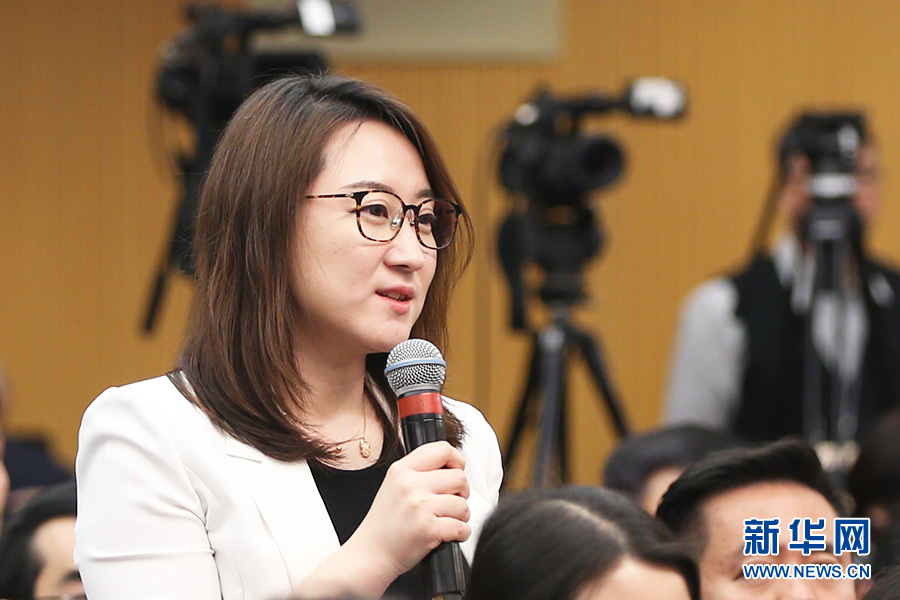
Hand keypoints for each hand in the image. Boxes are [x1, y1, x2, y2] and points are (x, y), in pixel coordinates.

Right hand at [349, 441, 469, 577]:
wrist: (370, 553)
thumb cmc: (384, 523)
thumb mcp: (394, 485)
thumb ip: (419, 472)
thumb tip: (453, 466)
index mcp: (402, 469)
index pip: (443, 450)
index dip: (457, 461)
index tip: (456, 471)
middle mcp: (410, 484)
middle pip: (459, 477)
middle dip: (461, 492)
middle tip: (450, 503)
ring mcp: (420, 506)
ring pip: (463, 504)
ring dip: (461, 516)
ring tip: (445, 520)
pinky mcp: (428, 528)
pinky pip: (461, 527)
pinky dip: (461, 533)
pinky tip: (448, 534)